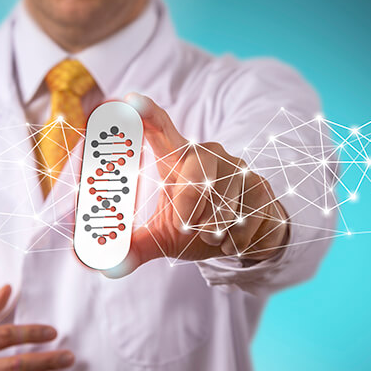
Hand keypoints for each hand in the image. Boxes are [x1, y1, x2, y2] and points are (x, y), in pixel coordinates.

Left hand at [106, 93, 289, 276]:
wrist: (246, 238)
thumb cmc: (196, 227)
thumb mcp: (162, 237)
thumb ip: (134, 249)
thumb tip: (107, 270)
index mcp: (178, 159)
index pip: (162, 129)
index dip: (147, 113)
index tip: (131, 100)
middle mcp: (208, 156)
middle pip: (196, 172)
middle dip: (190, 207)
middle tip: (186, 227)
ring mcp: (238, 169)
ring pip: (223, 202)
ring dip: (214, 231)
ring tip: (212, 234)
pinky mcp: (262, 188)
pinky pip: (245, 220)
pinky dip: (235, 241)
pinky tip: (233, 239)